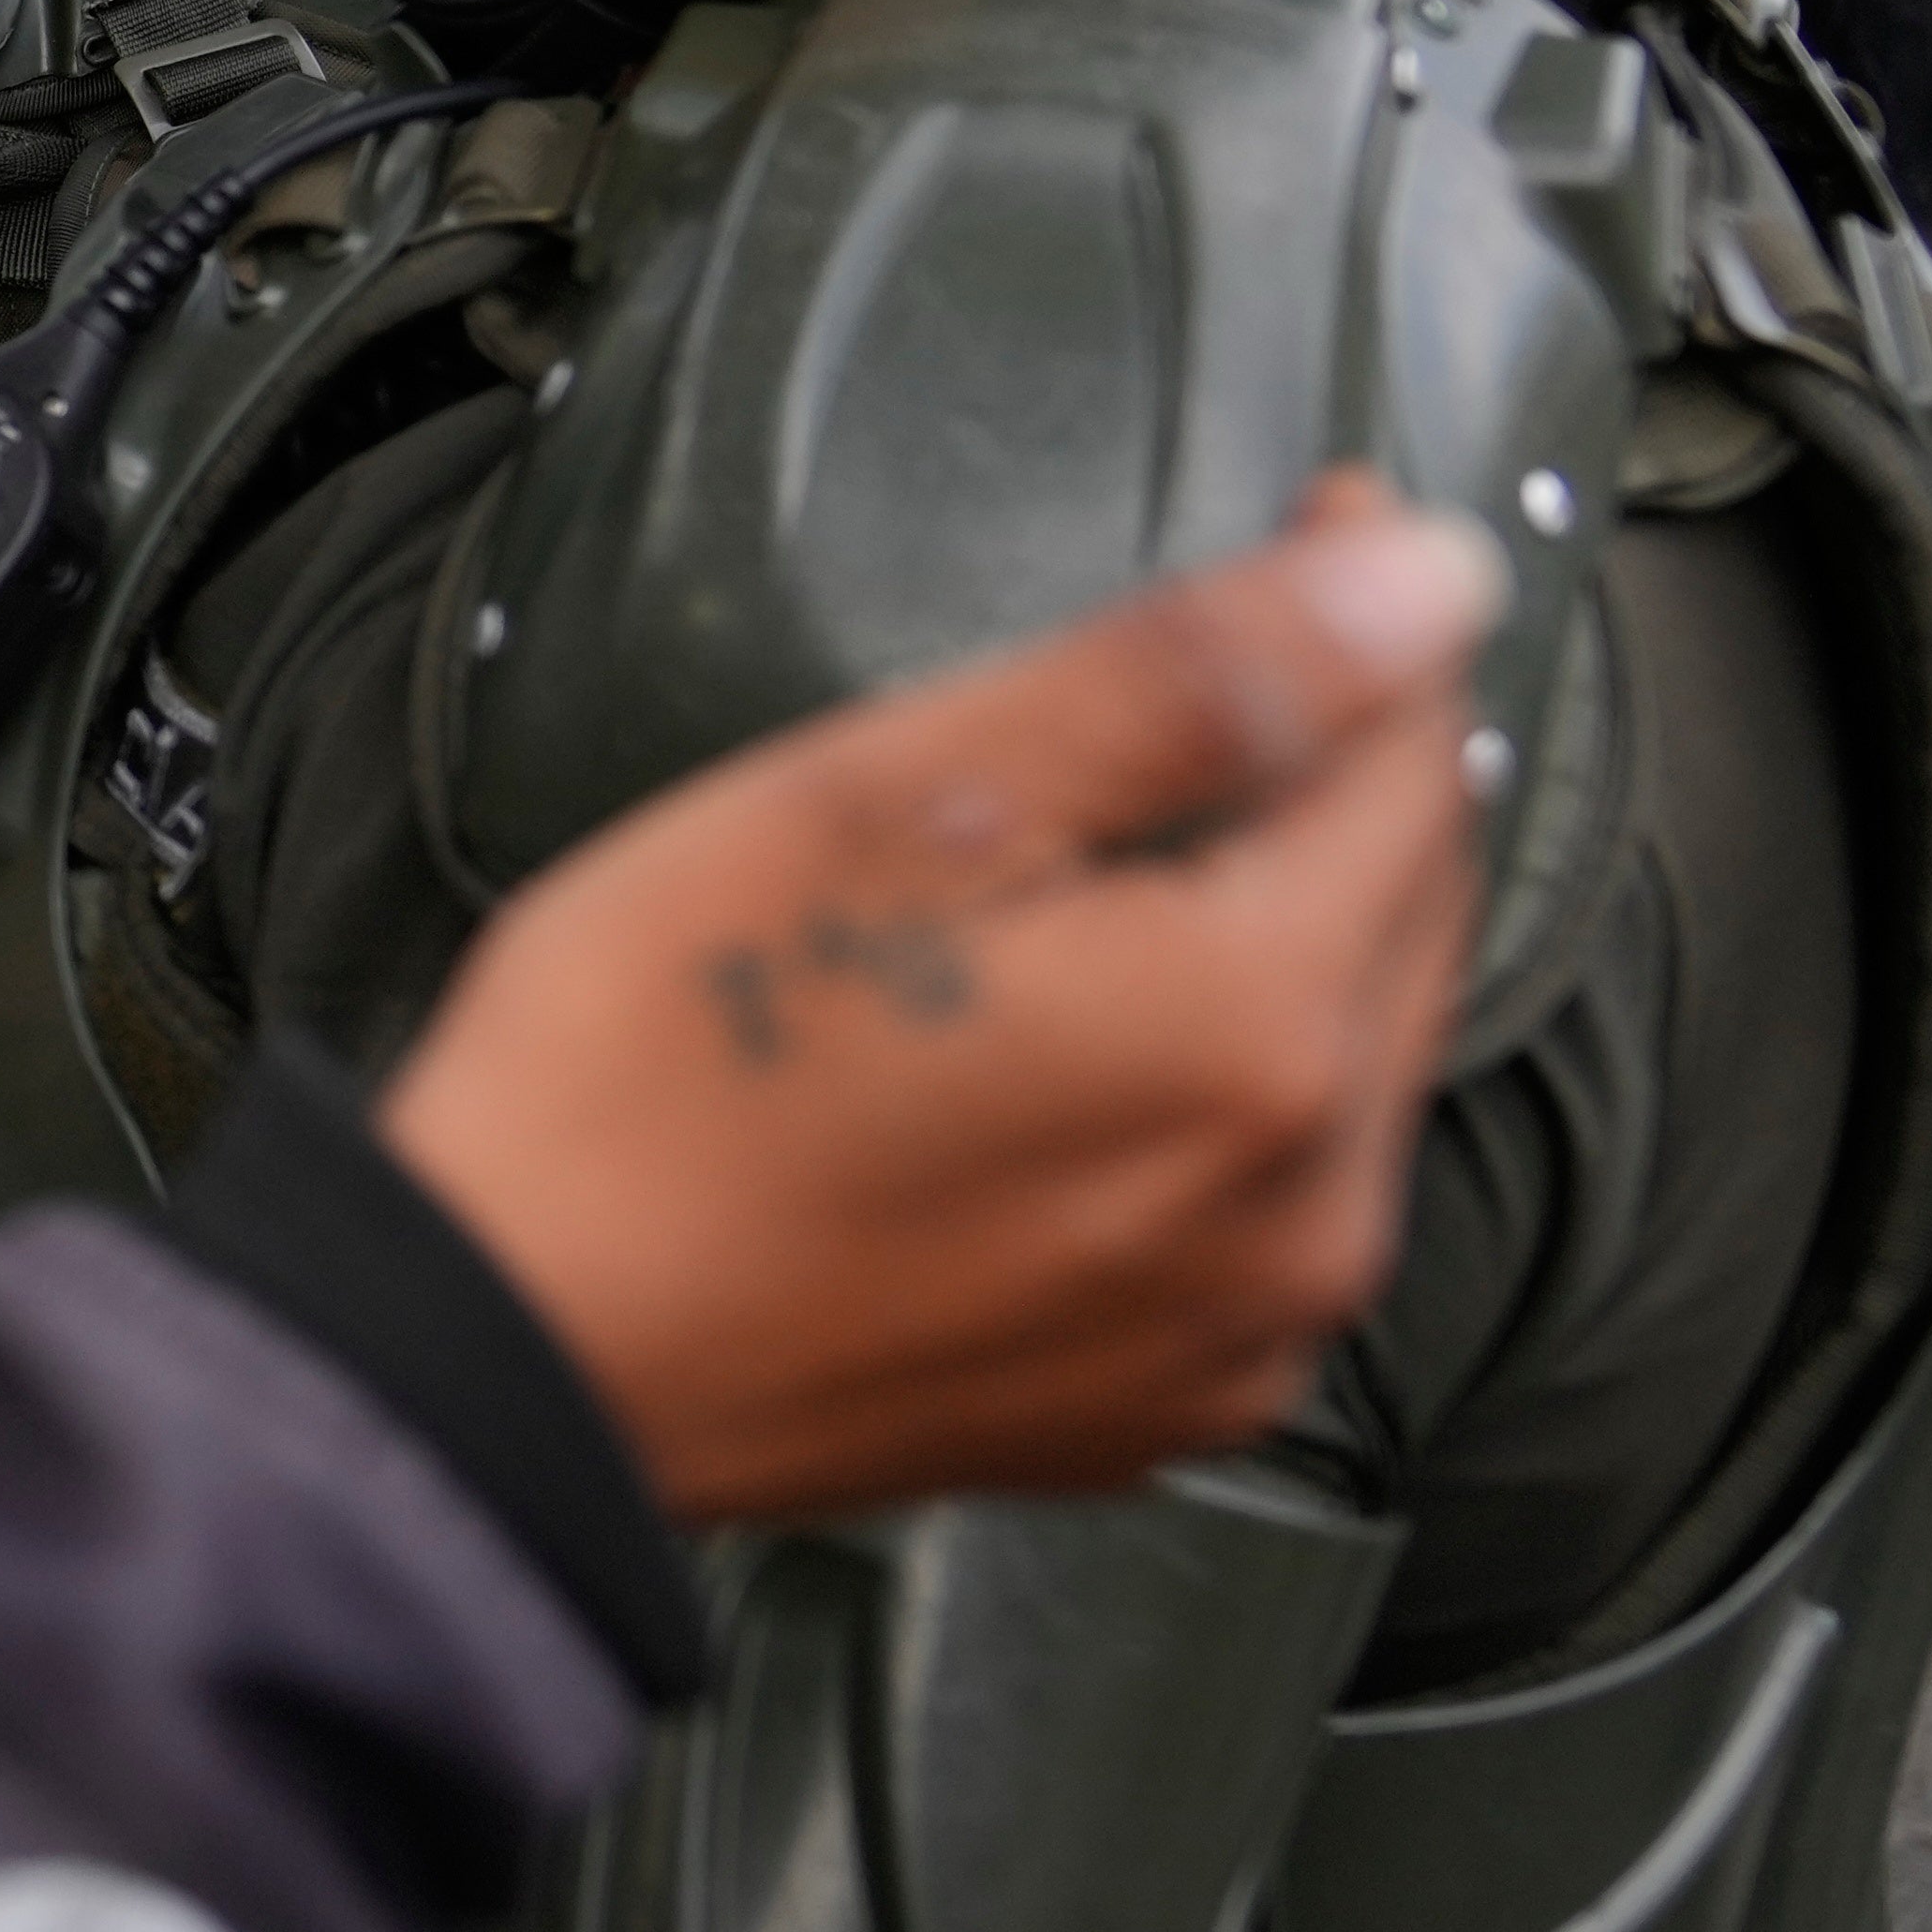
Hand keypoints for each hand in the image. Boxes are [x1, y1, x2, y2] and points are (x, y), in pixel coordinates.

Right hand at [380, 475, 1504, 1523]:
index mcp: (1253, 1031)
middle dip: (1348, 779)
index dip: (1370, 622)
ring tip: (1147, 860)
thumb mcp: (889, 802)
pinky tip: (1090, 1056)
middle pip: (1407, 922)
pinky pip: (1263, 1213)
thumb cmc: (647, 1076)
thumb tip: (1420, 581)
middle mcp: (1300, 1208)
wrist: (511, 1353)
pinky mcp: (1157, 1407)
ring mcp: (1236, 1331)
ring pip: (1347, 1072)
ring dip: (1293, 944)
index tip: (1316, 525)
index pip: (1411, 768)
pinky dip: (1223, 1108)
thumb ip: (1184, 683)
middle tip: (1240, 667)